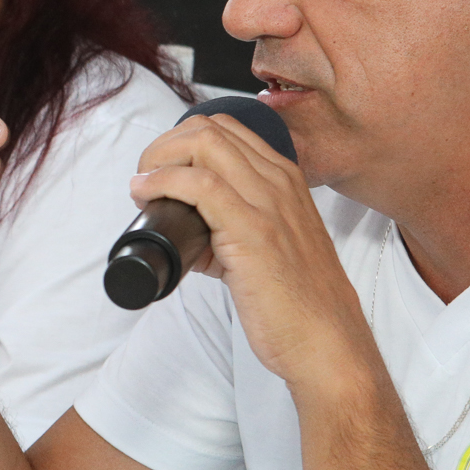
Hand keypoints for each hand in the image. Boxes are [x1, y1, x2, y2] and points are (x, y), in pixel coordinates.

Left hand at [127, 113, 370, 386]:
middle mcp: (279, 182)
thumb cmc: (298, 303)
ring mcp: (268, 203)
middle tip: (146, 177)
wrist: (327, 341)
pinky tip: (146, 195)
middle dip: (165, 145)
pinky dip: (163, 182)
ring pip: (204, 144)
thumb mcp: (269, 249)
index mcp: (285, 180)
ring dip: (159, 159)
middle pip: (209, 128)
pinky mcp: (253, 231)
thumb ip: (232, 229)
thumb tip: (190, 229)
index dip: (182, 141)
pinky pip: (199, 185)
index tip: (161, 169)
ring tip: (142, 187)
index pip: (227, 129)